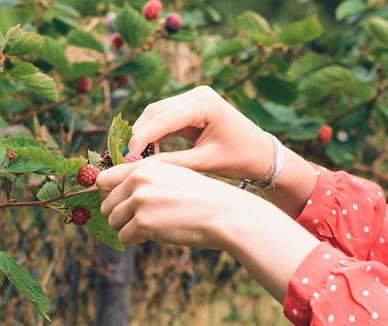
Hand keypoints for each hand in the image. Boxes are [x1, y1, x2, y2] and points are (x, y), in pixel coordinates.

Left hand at [97, 158, 255, 247]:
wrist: (223, 213)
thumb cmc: (201, 198)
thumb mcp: (172, 177)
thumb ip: (144, 180)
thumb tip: (112, 195)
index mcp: (144, 167)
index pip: (104, 179)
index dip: (107, 195)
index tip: (116, 205)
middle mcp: (138, 181)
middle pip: (106, 204)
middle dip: (118, 215)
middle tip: (138, 222)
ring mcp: (139, 201)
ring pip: (113, 221)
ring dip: (127, 229)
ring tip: (149, 228)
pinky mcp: (143, 222)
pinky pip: (124, 236)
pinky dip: (135, 240)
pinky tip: (155, 235)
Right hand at [127, 86, 274, 180]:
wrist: (263, 155)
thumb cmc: (240, 159)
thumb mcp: (205, 163)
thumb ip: (172, 163)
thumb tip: (138, 170)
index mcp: (204, 103)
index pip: (162, 118)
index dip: (141, 138)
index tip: (127, 160)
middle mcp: (197, 94)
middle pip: (154, 112)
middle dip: (138, 136)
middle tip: (125, 161)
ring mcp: (193, 99)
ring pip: (155, 114)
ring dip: (143, 136)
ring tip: (135, 160)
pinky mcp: (191, 108)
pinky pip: (164, 119)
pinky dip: (154, 135)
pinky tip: (148, 155)